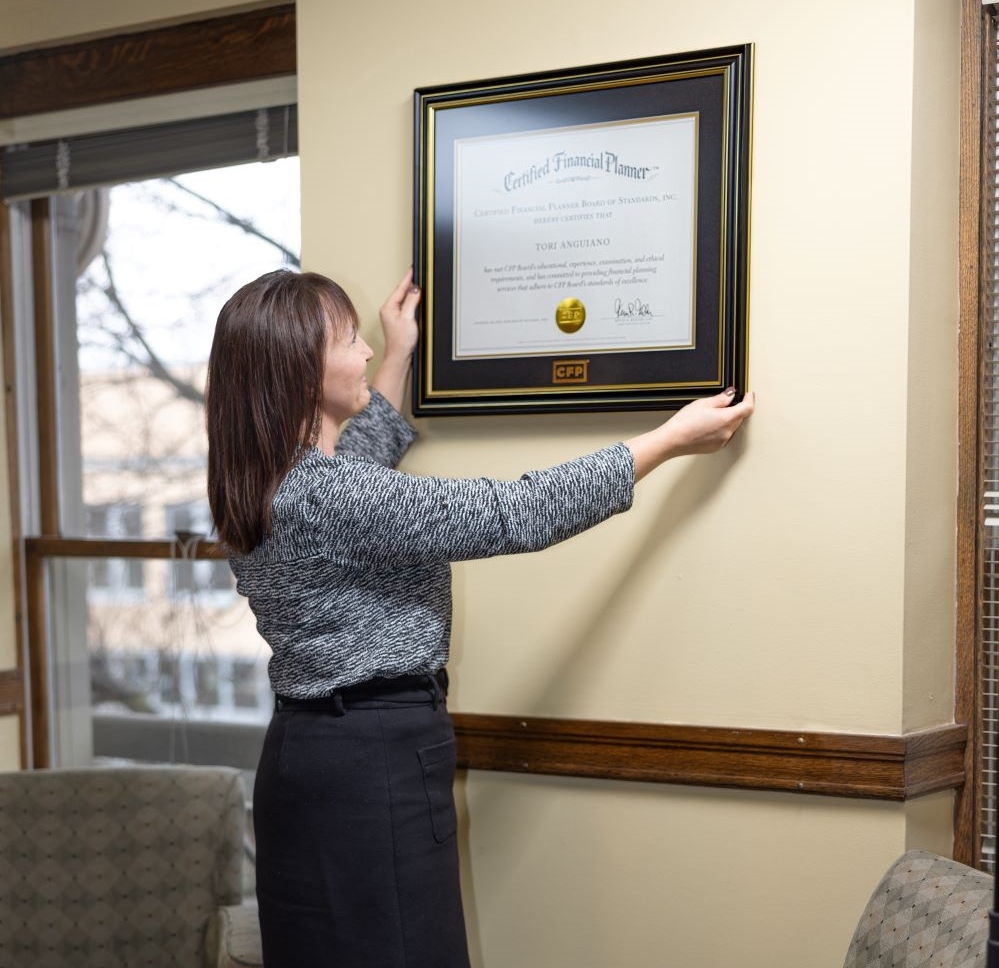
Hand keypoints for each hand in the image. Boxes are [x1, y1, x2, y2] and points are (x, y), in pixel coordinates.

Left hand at [371, 268, 421, 412]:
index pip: (400, 288)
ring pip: (403, 299)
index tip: (413, 268)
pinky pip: (405, 306)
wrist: (399, 356)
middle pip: (401, 292)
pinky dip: (411, 301)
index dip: (408, 278)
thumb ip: (411, 301)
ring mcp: (392, 316)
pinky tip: (415, 300)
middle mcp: (388, 310)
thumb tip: (414, 289)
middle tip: (417, 272)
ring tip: (417, 283)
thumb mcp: (408, 318)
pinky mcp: (397, 321)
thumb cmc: (401, 341)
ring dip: (410, 292)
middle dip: (410, 283)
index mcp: (388, 307)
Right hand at [659, 388, 755, 456]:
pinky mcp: (715, 447)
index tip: (749, 395)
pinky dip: (721, 428)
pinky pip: (724, 435)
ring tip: (711, 415)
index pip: (747, 408)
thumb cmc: (684, 423)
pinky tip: (708, 425)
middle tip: (725, 402)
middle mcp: (727, 432)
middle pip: (740, 418)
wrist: (672, 440)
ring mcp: (722, 441)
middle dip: (736, 409)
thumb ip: (721, 399)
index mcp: (726, 419)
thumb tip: (731, 395)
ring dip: (728, 419)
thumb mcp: (703, 403)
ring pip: (732, 427)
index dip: (750, 399)